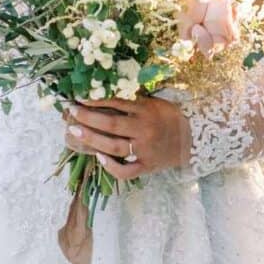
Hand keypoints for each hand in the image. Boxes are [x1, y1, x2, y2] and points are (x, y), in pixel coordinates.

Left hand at [61, 93, 191, 180]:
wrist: (192, 139)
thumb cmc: (168, 116)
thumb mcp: (154, 102)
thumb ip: (133, 100)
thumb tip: (103, 92)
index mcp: (146, 110)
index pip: (116, 103)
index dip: (96, 100)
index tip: (79, 97)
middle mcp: (144, 130)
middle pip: (110, 125)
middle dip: (87, 118)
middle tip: (71, 112)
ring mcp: (145, 150)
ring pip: (113, 146)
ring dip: (91, 139)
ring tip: (75, 131)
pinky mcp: (146, 167)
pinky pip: (125, 170)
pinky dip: (110, 165)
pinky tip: (98, 156)